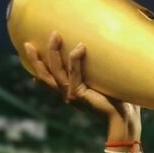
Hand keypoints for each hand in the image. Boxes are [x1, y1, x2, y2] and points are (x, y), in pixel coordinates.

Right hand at [25, 32, 141, 133]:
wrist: (124, 117)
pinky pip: (74, 73)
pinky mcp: (79, 94)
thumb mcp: (102, 81)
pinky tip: (80, 47)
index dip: (36, 66)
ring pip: (56, 71)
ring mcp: (72, 95)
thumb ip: (95, 70)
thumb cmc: (118, 98)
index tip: (30, 51)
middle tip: (28, 43)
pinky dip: (75, 59)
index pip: (48, 79)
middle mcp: (68, 94)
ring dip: (54, 52)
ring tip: (55, 35)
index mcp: (70, 92)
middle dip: (35, 59)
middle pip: (45, 76)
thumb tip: (100, 51)